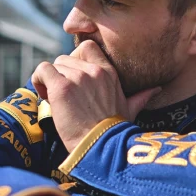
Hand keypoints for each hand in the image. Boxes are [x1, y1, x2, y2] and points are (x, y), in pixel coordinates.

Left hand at [32, 40, 159, 152]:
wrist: (102, 147)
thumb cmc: (114, 132)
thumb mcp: (131, 109)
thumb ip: (141, 96)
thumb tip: (156, 89)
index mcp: (109, 72)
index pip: (87, 47)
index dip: (75, 59)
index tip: (73, 78)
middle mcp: (93, 70)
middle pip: (65, 58)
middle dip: (61, 75)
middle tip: (64, 96)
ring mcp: (77, 77)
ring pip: (53, 66)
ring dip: (50, 81)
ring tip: (55, 101)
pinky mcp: (61, 87)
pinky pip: (42, 70)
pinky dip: (39, 81)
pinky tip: (45, 97)